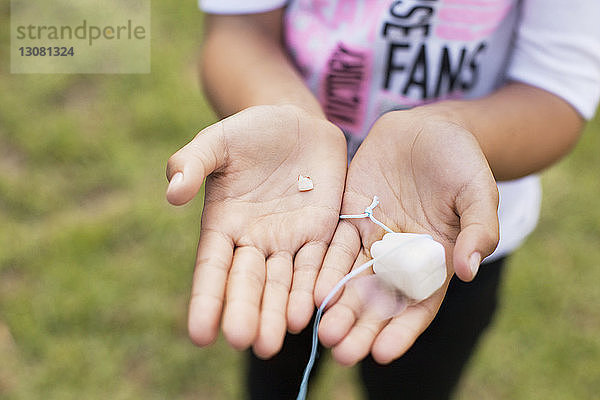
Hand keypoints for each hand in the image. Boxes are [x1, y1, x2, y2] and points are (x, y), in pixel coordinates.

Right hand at [166, 105, 346, 357]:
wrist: (296, 123)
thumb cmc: (249, 132)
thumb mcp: (217, 141)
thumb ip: (191, 163)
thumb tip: (173, 193)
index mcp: (223, 224)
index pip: (212, 268)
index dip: (206, 299)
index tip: (199, 334)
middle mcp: (255, 240)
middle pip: (249, 283)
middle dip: (246, 312)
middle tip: (244, 342)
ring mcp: (290, 239)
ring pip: (283, 283)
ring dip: (279, 312)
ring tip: (275, 343)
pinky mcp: (322, 232)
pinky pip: (318, 263)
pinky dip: (313, 287)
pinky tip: (310, 312)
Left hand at [314, 109, 498, 364]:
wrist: (427, 128)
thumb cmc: (461, 160)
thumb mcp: (478, 190)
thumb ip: (477, 228)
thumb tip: (469, 270)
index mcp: (435, 258)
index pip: (418, 303)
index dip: (402, 330)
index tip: (383, 354)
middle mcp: (400, 256)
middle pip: (379, 300)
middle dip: (360, 327)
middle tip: (340, 353)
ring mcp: (371, 238)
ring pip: (351, 278)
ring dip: (337, 305)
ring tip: (321, 332)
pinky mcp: (348, 216)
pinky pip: (333, 245)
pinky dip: (322, 267)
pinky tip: (309, 288)